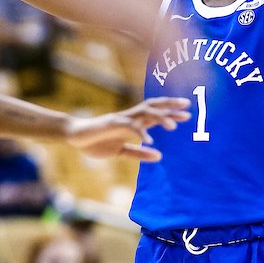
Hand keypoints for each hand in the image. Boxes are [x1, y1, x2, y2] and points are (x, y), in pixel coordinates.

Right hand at [66, 97, 189, 160]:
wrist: (75, 137)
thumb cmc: (96, 142)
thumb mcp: (120, 151)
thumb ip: (139, 154)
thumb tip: (159, 156)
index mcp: (133, 123)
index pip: (156, 115)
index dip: (171, 113)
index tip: (187, 114)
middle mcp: (130, 118)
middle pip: (154, 107)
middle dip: (170, 106)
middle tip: (187, 106)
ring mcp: (121, 119)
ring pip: (144, 112)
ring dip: (160, 118)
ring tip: (173, 126)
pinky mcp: (112, 123)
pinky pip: (130, 126)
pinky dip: (140, 132)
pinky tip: (150, 141)